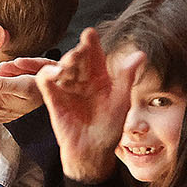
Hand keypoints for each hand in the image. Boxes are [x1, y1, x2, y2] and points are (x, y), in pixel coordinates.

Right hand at [34, 28, 143, 183]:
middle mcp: (82, 80)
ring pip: (62, 67)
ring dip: (65, 62)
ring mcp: (67, 88)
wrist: (93, 152)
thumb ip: (126, 77)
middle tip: (80, 49)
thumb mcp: (121, 100)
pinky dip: (48, 74)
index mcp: (99, 77)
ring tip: (71, 61)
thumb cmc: (109, 129)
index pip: (94, 55)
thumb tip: (139, 54)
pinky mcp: (53, 99)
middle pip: (77, 58)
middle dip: (78, 51)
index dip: (91, 43)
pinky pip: (46, 82)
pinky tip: (57, 73)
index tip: (89, 34)